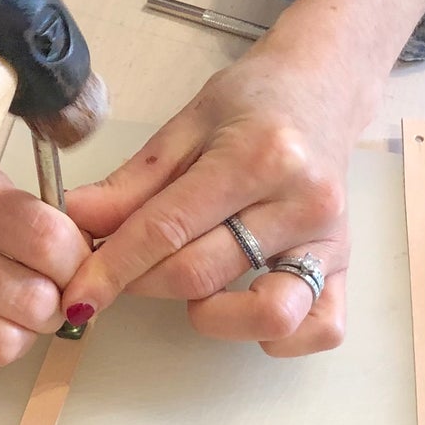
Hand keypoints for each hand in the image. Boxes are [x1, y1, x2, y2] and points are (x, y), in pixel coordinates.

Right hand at [0, 146, 90, 389]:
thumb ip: (23, 208)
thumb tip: (86, 251)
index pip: (46, 240)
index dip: (74, 258)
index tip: (71, 260)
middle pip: (31, 300)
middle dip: (50, 300)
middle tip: (40, 290)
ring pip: (2, 343)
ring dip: (18, 332)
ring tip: (5, 311)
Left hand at [61, 0, 424, 355]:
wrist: (324, 87)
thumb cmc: (252, 104)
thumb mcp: (185, 126)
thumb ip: (132, 182)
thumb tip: (78, 220)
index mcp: (257, 156)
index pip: (168, 229)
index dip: (113, 268)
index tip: (78, 295)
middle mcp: (302, 201)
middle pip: (202, 273)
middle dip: (144, 283)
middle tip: (121, 272)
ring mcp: (330, 238)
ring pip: (268, 313)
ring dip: (213, 315)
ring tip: (193, 286)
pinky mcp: (346, 265)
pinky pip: (320, 329)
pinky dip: (277, 337)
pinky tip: (243, 305)